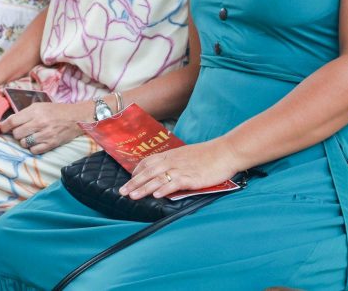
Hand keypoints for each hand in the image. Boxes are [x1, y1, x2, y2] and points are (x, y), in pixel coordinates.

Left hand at [0, 101, 85, 154]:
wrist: (76, 117)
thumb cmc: (56, 111)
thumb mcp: (40, 106)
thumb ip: (25, 113)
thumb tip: (8, 122)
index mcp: (35, 111)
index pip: (12, 121)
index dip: (4, 126)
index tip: (2, 128)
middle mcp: (39, 122)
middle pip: (16, 134)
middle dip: (16, 134)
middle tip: (22, 131)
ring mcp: (45, 134)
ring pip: (24, 143)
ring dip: (25, 141)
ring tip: (31, 136)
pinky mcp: (51, 144)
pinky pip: (34, 150)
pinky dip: (33, 148)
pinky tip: (37, 142)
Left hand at [119, 138, 240, 199]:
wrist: (225, 152)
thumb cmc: (209, 155)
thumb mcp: (187, 155)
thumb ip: (175, 162)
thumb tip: (166, 171)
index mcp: (171, 155)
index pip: (148, 162)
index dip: (137, 171)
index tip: (130, 179)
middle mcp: (172, 161)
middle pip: (148, 171)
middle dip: (134, 182)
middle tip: (122, 191)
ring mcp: (181, 169)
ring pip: (157, 178)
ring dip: (143, 188)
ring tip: (132, 196)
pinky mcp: (191, 177)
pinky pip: (174, 183)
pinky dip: (164, 189)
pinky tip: (156, 195)